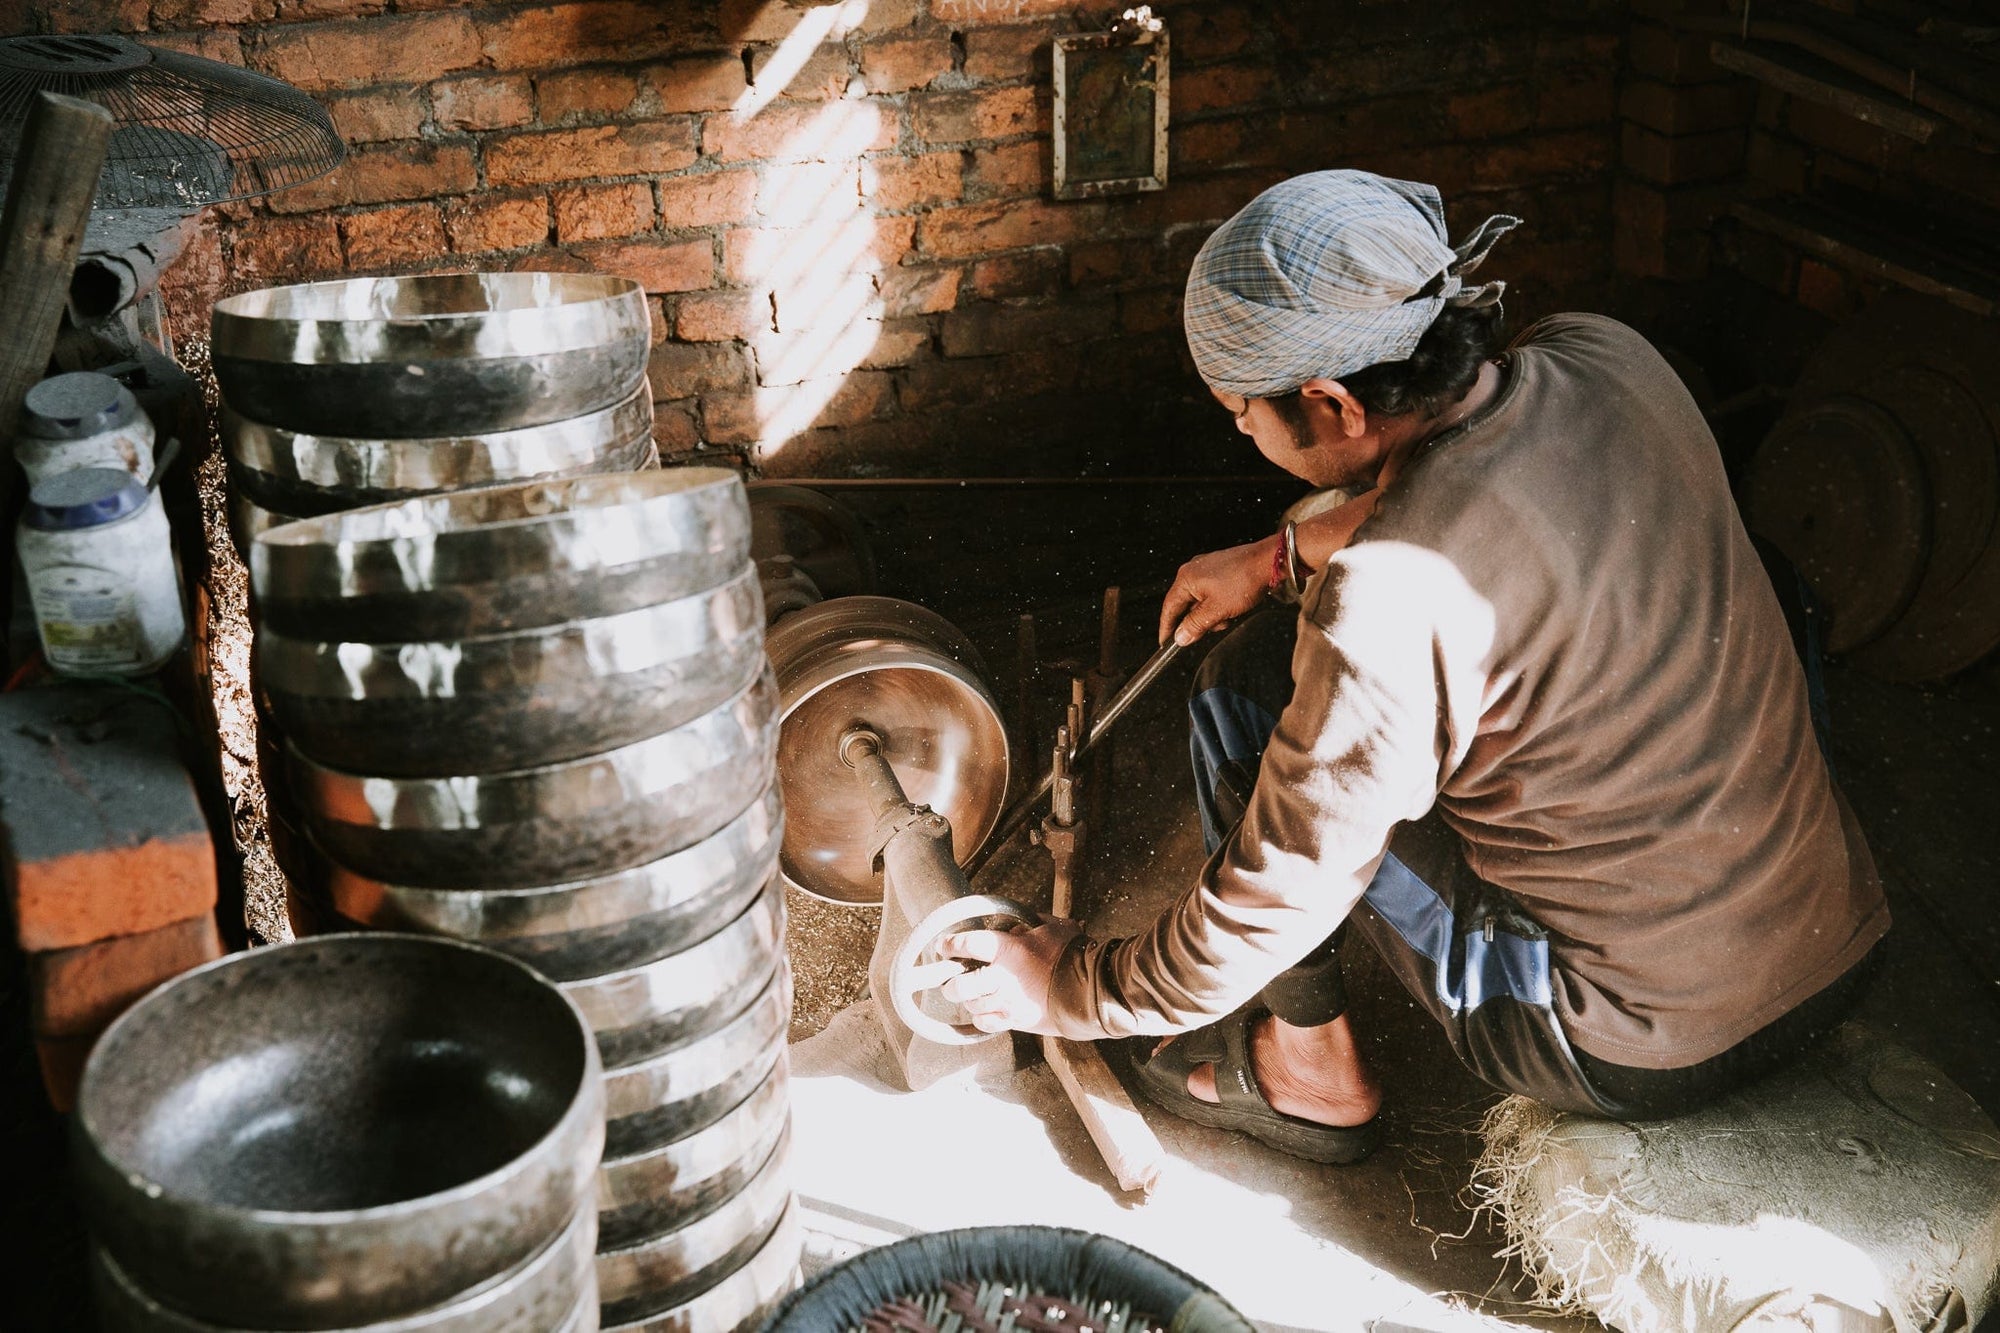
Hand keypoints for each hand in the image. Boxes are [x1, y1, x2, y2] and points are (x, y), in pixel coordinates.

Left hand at [936, 918, 1081, 1035]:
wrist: (1090, 991)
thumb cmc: (1074, 955)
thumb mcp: (1053, 929)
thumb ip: (1030, 925)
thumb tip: (1018, 927)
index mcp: (1008, 950)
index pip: (968, 944)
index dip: (951, 944)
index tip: (943, 945)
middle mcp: (1002, 978)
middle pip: (960, 985)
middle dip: (950, 984)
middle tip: (951, 980)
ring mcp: (1007, 1002)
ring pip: (972, 1005)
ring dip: (968, 1000)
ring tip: (971, 995)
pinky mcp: (1015, 1020)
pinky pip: (986, 1023)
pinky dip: (981, 1018)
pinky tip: (983, 1012)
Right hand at [1158, 536, 1278, 646]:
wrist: (1269, 562)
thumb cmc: (1244, 581)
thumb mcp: (1217, 610)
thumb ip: (1195, 625)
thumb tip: (1180, 637)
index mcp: (1186, 578)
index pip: (1169, 608)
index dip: (1167, 627)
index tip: (1165, 643)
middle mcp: (1193, 570)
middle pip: (1185, 605)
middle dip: (1198, 621)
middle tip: (1210, 630)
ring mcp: (1207, 568)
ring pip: (1201, 601)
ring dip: (1211, 614)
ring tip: (1228, 616)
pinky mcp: (1220, 570)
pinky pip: (1211, 593)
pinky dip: (1219, 605)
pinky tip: (1233, 608)